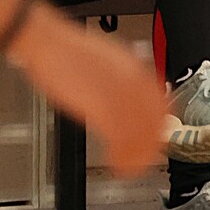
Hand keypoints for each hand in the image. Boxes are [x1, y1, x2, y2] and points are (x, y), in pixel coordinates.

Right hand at [8, 4, 165, 175]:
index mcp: (134, 67)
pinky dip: (121, 156)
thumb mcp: (103, 60)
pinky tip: (116, 163)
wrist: (49, 43)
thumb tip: (126, 93)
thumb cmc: (66, 50)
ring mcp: (118, 94)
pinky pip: (120, 139)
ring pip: (141, 133)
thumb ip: (120, 77)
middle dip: (152, 143)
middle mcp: (132, 80)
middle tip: (145, 157)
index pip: (161, 100)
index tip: (156, 135)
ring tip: (130, 166)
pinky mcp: (100, 107)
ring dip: (137, 154)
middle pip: (155, 119)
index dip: (160, 123)